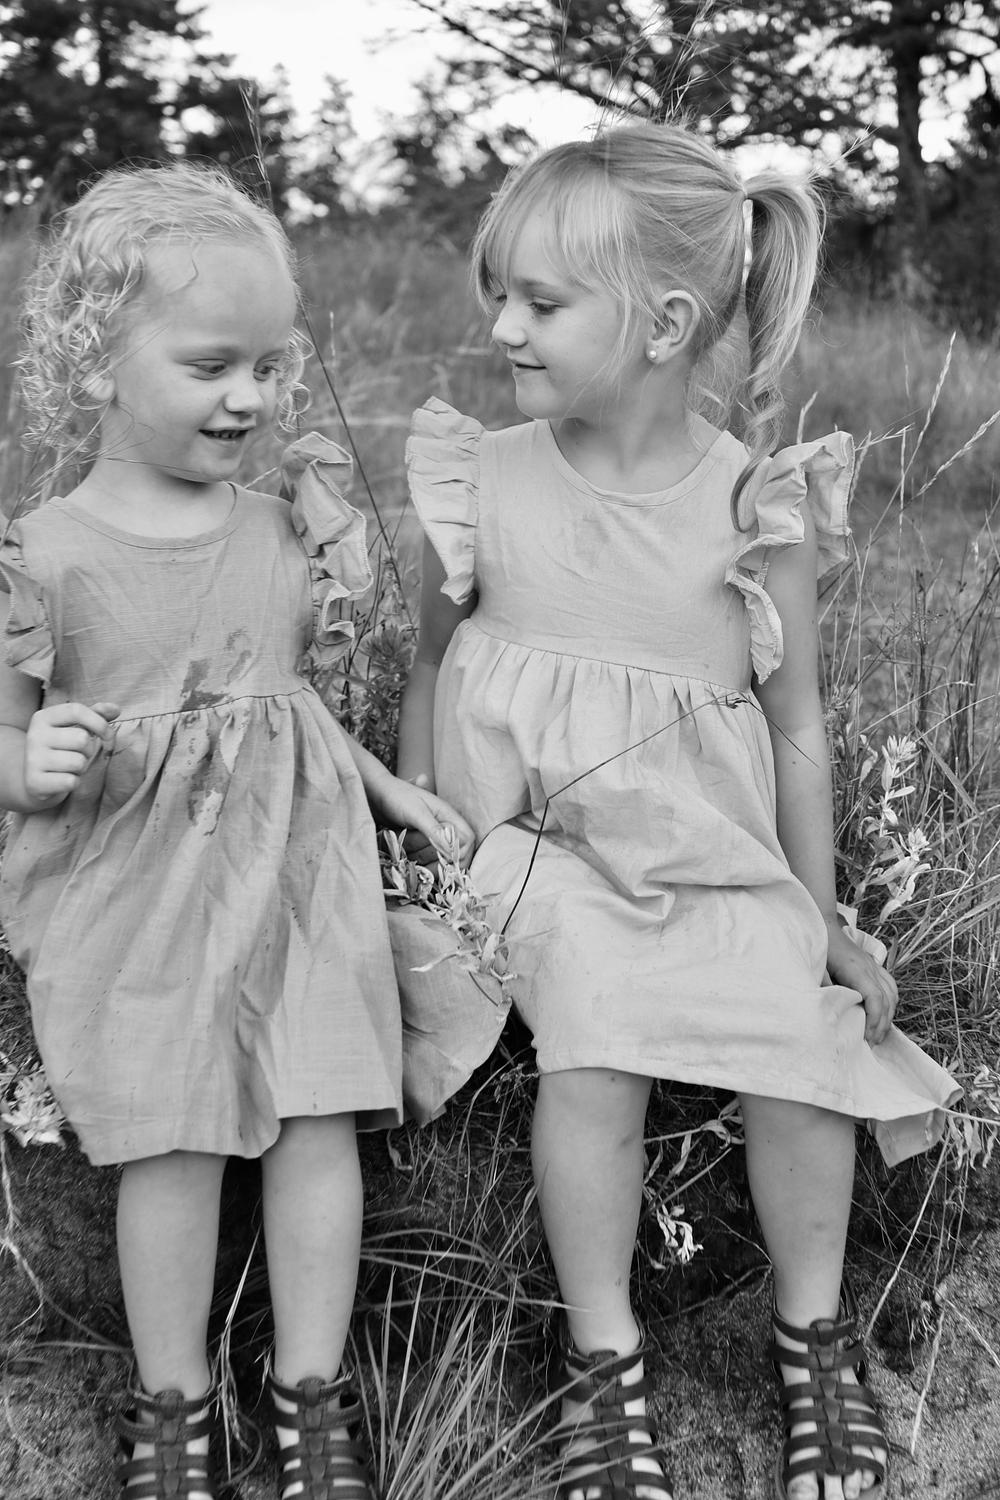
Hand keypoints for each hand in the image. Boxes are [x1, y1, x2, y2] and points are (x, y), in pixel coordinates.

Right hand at [22, 700, 119, 805]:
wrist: (35, 778)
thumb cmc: (61, 748)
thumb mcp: (74, 727)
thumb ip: (95, 715)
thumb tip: (116, 709)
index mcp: (43, 717)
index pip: (76, 711)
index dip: (99, 722)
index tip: (108, 735)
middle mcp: (35, 735)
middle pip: (82, 739)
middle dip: (89, 750)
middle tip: (78, 754)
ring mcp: (33, 758)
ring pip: (78, 762)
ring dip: (81, 767)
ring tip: (69, 767)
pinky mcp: (35, 781)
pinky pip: (71, 781)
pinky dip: (73, 782)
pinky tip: (62, 779)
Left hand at [376, 772, 474, 867]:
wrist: (375, 795)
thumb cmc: (397, 797)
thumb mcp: (416, 813)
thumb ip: (434, 830)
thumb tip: (451, 850)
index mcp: (447, 815)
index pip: (467, 838)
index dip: (461, 852)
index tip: (446, 860)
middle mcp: (442, 827)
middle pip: (451, 853)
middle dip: (434, 856)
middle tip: (416, 849)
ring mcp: (430, 836)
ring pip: (435, 858)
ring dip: (420, 857)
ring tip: (404, 844)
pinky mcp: (419, 844)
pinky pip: (424, 860)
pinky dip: (415, 861)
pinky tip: (404, 855)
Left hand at [825, 921, 897, 1044]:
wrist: (822, 923)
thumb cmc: (818, 946)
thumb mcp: (817, 968)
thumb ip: (826, 988)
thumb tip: (830, 1010)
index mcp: (856, 970)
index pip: (875, 999)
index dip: (875, 1019)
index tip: (868, 1036)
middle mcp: (869, 967)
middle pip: (887, 999)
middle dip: (883, 1023)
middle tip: (874, 1043)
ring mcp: (873, 965)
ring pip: (892, 992)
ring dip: (889, 1014)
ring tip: (880, 1032)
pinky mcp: (872, 964)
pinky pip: (889, 984)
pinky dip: (891, 1000)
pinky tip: (885, 1012)